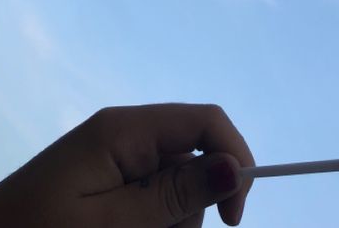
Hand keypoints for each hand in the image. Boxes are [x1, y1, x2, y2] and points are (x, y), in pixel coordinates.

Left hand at [0, 104, 254, 227]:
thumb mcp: (110, 224)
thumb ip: (172, 196)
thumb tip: (235, 165)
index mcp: (126, 130)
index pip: (206, 122)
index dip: (233, 160)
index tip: (232, 220)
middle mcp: (124, 137)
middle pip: (192, 164)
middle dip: (186, 211)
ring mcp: (113, 162)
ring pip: (173, 193)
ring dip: (165, 226)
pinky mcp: (103, 188)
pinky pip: (146, 206)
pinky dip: (145, 226)